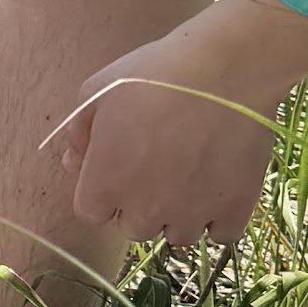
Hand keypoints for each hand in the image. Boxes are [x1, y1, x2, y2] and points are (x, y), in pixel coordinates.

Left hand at [41, 0, 307, 253]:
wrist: (226, 70)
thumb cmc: (154, 74)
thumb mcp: (97, 91)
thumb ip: (78, 132)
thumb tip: (73, 161)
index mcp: (105, 185)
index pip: (92, 212)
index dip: (104, 189)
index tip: (121, 167)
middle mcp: (145, 211)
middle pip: (134, 227)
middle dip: (141, 204)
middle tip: (159, 166)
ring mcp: (192, 215)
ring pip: (178, 236)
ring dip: (179, 214)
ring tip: (192, 176)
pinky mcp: (234, 211)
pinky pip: (221, 234)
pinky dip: (220, 217)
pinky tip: (220, 186)